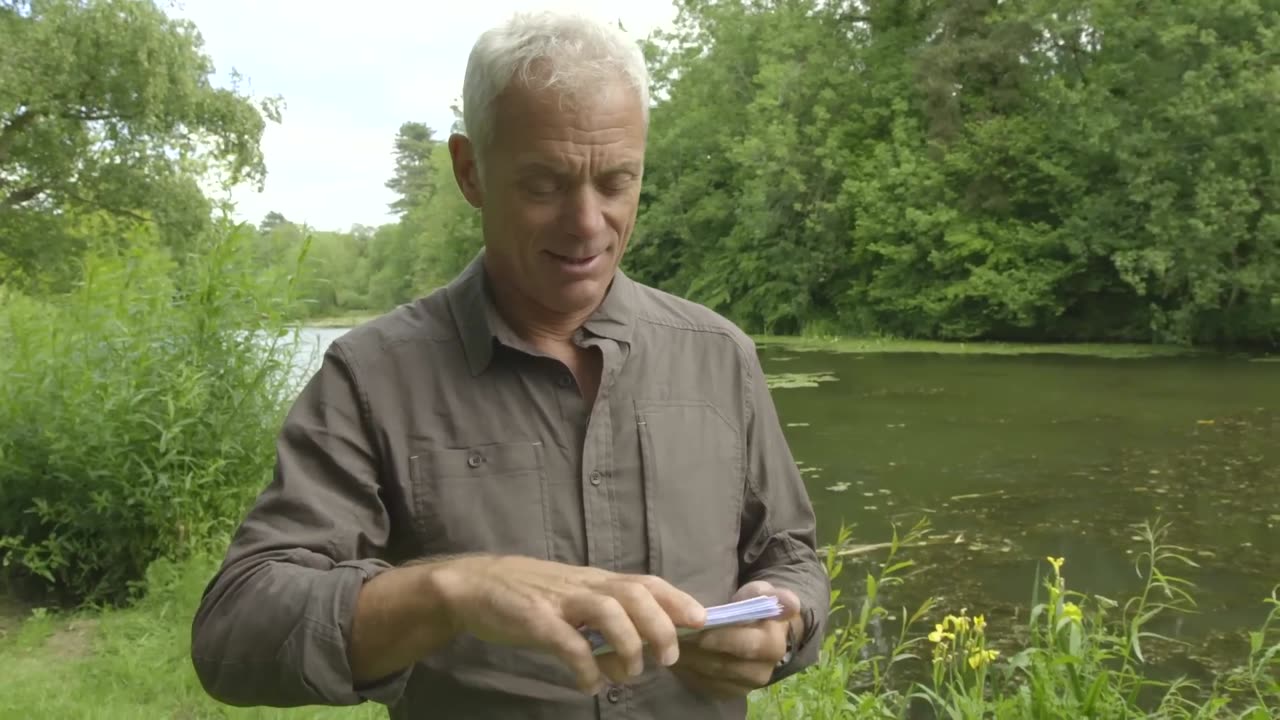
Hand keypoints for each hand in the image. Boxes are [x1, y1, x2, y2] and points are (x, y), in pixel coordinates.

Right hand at [432, 555, 706, 693]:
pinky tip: (589, 684)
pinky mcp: (534, 619)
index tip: (702, 620)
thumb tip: (632, 662)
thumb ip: (603, 628)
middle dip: (660, 625)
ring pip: (607, 610)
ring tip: (630, 671)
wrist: (475, 586)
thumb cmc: (530, 597)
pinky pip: (566, 641)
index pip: (645, 583)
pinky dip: (584, 666)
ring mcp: (560, 600)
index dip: (676, 599)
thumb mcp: (573, 604)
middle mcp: (584, 586)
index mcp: (596, 581)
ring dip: (627, 643)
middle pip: (634, 594)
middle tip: (668, 657)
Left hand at [670, 581, 800, 698]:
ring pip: (711, 675)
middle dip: (696, 650)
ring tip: (671, 642)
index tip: (699, 630)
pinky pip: (705, 685)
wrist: (763, 633)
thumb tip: (790, 603)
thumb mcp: (763, 593)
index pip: (745, 645)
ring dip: (689, 660)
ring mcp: (746, 686)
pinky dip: (688, 670)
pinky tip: (678, 654)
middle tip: (673, 634)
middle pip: (723, 663)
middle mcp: (762, 671)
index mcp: (772, 645)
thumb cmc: (759, 607)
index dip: (721, 639)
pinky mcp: (731, 693)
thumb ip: (768, 595)